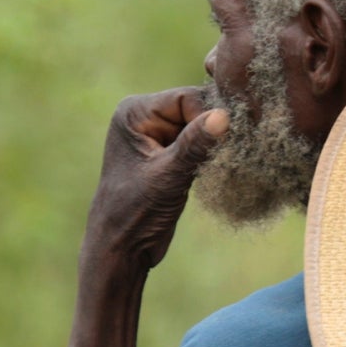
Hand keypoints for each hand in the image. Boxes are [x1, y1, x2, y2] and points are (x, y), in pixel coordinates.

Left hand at [83, 88, 227, 274]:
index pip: (187, 97)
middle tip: (223, 156)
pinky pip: (200, 142)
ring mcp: (157, 134)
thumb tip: (224, 115)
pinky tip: (215, 171)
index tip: (219, 147)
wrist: (121, 249)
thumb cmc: (135, 214)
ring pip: (202, 126)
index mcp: (134, 112)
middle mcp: (144, 116)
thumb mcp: (168, 177)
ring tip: (217, 167)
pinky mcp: (169, 153)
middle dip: (212, 131)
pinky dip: (211, 155)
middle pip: (197, 107)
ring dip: (214, 145)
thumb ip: (195, 145)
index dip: (208, 118)